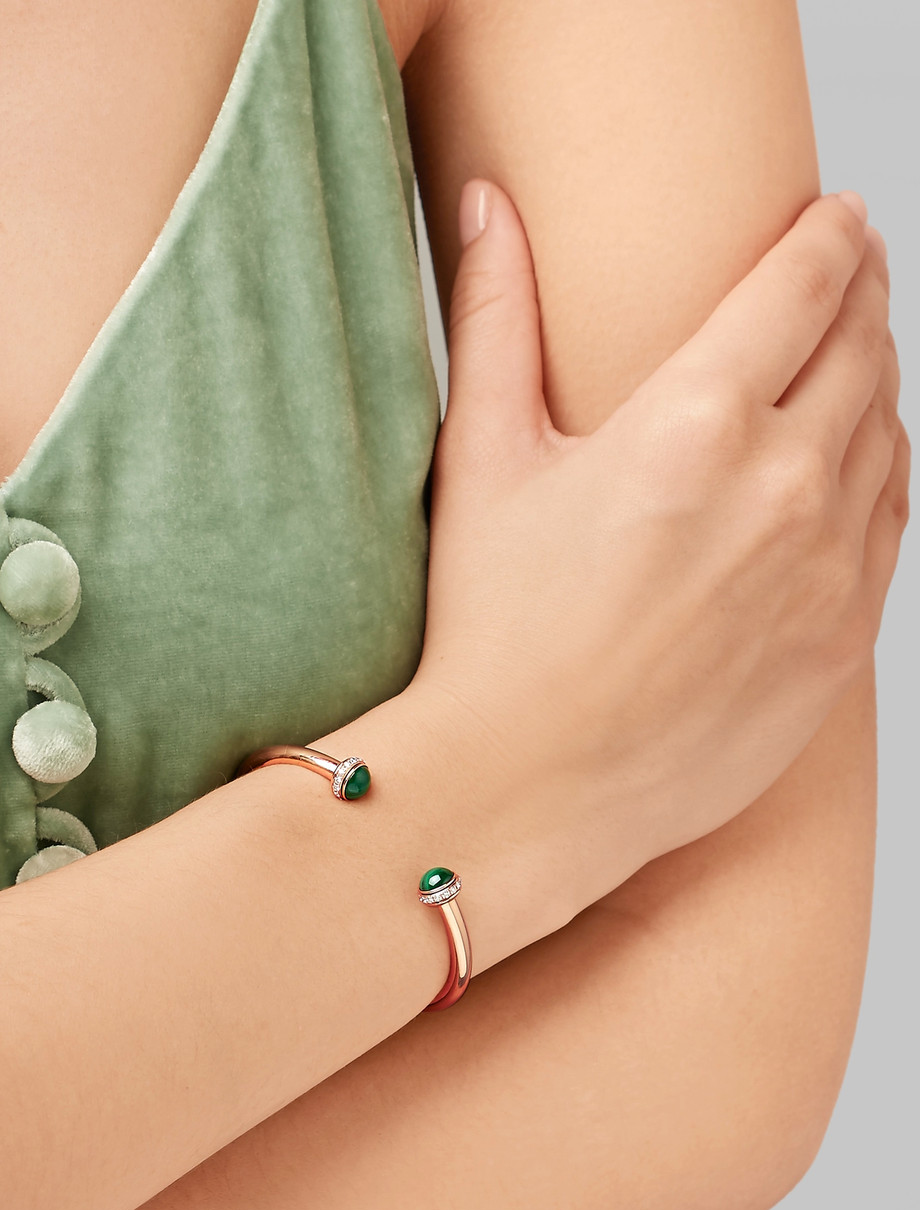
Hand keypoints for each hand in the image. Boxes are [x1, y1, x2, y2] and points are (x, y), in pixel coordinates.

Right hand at [411, 180, 909, 923]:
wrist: (529, 790)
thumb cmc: (492, 632)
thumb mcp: (484, 463)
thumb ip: (495, 318)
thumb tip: (491, 205)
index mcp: (695, 421)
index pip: (805, 283)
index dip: (831, 234)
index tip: (836, 216)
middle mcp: (783, 485)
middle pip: (864, 346)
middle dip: (862, 292)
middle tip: (850, 273)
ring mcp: (825, 569)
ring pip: (889, 432)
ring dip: (878, 379)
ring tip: (851, 360)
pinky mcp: (841, 641)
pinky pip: (893, 523)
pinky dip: (885, 472)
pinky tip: (855, 463)